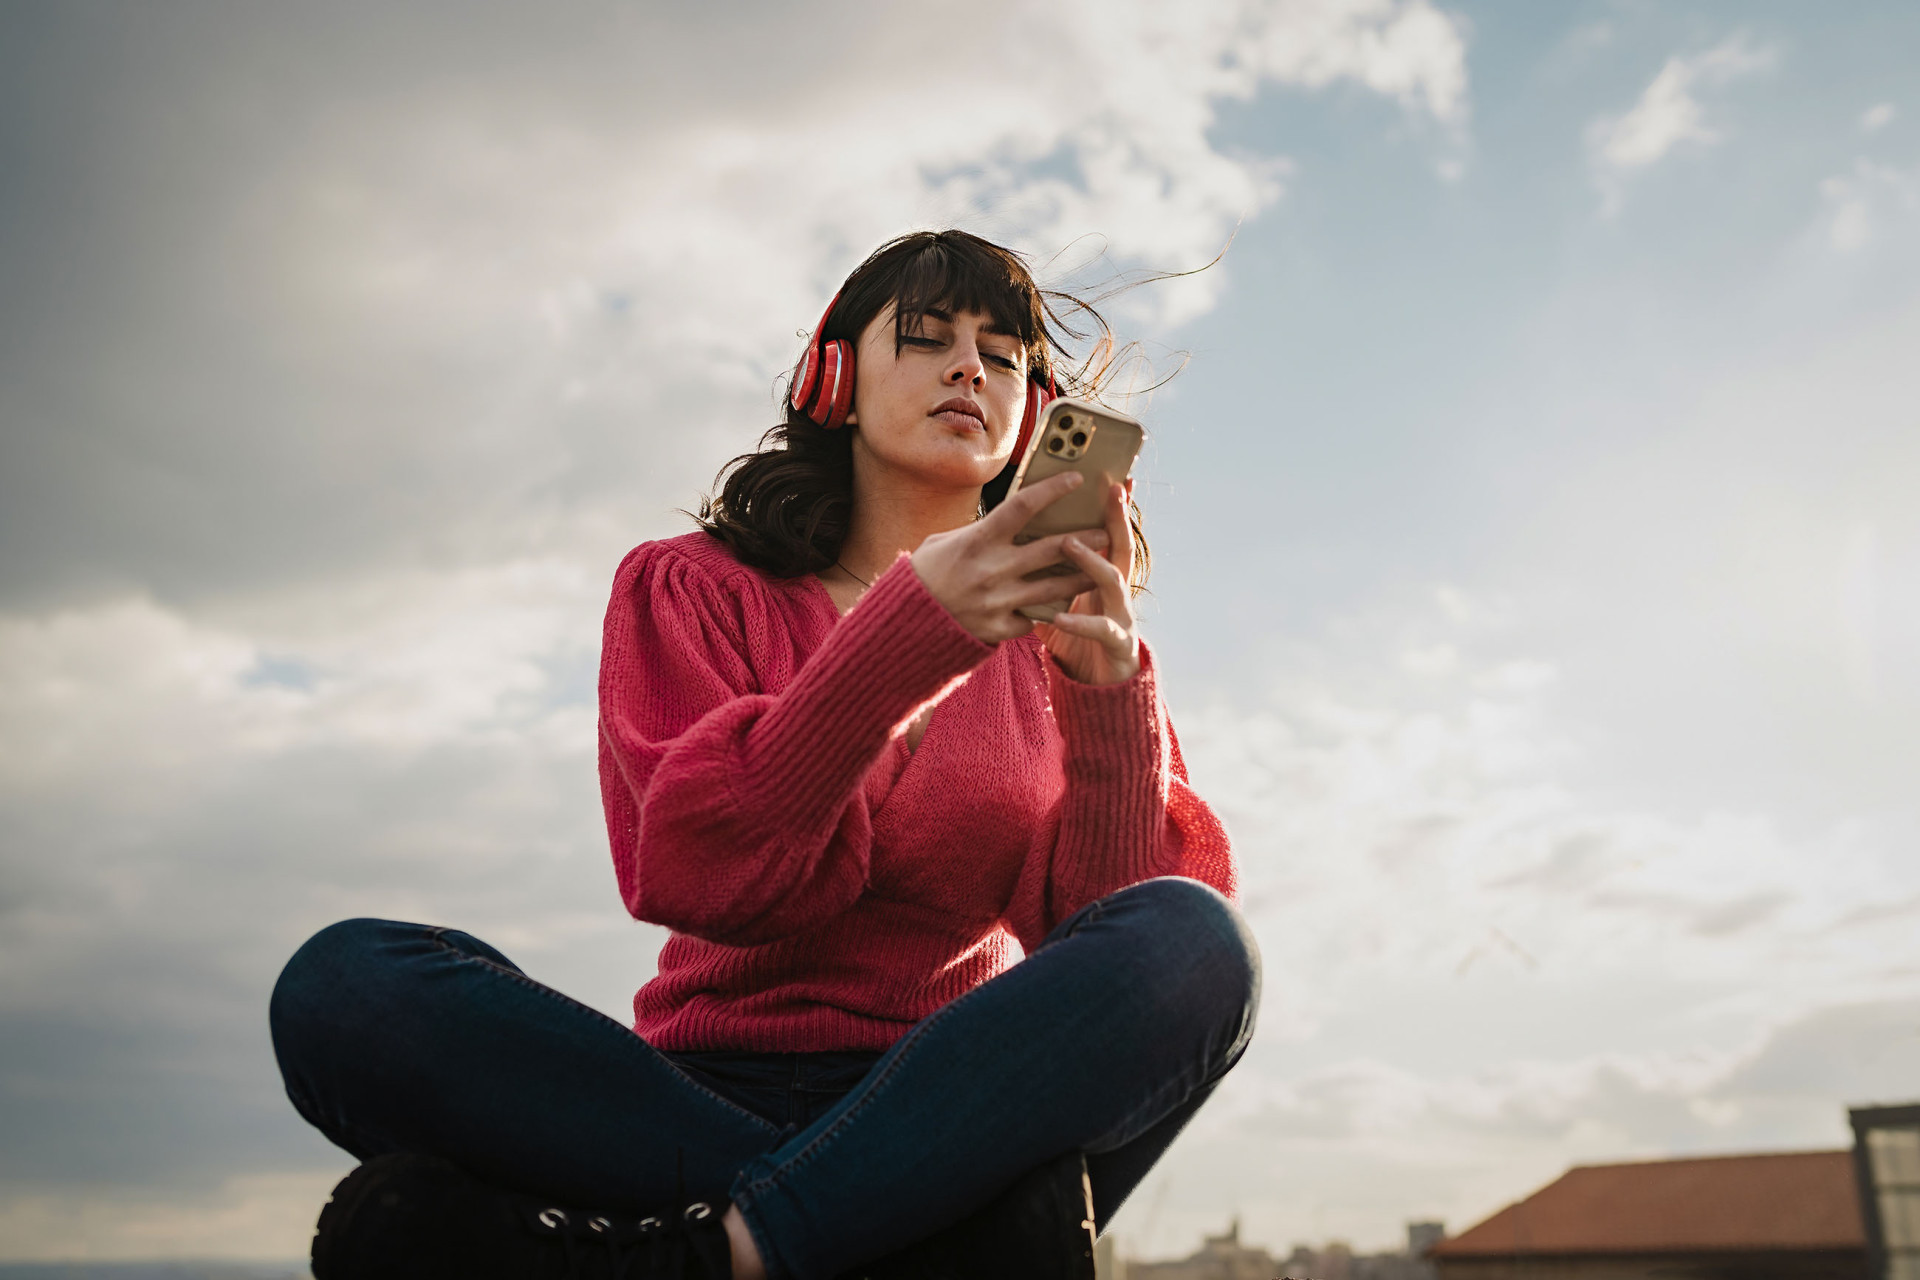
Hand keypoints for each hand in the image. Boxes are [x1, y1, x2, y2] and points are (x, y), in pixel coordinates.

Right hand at [910, 471, 1104, 643]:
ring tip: (1102, 568)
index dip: (1052, 489)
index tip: (1076, 479)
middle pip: (1052, 549)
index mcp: (977, 541)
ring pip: (1055, 587)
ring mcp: (998, 602)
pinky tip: (1065, 604)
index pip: (1022, 506)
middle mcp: (991, 570)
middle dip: (1085, 539)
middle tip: (1106, 531)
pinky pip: (1033, 617)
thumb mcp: (945, 542)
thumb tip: (1014, 518)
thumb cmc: (925, 574)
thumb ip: (982, 531)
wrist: (904, 625)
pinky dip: (1048, 610)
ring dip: (1082, 576)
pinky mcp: (999, 628)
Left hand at [1034, 481, 1139, 685]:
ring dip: (1092, 561)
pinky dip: (1080, 623)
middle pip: (1120, 547)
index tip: (1116, 477)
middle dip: (1117, 518)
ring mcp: (1122, 616)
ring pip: (1114, 582)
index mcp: (1102, 575)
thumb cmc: (1074, 639)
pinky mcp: (1119, 645)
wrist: (1098, 688)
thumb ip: (1047, 572)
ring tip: (1070, 544)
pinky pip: (1101, 631)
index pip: (1108, 533)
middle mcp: (1117, 591)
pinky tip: (1058, 617)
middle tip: (1110, 491)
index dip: (1114, 507)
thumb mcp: (1061, 600)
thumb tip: (1017, 541)